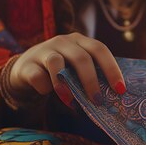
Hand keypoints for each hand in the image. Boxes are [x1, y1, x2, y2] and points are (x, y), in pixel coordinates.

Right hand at [9, 32, 125, 105]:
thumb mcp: (76, 70)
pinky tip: (47, 93)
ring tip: (71, 103)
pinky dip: (44, 87)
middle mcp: (62, 42)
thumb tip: (112, 100)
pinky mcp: (26, 65)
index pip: (99, 49)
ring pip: (56, 63)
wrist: (25, 71)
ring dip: (66, 86)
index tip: (120, 89)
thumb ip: (91, 77)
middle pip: (81, 57)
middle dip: (91, 81)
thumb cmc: (60, 72)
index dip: (112, 68)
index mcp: (80, 41)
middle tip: (97, 101)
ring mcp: (43, 51)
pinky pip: (37, 76)